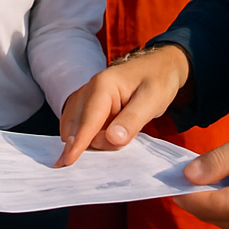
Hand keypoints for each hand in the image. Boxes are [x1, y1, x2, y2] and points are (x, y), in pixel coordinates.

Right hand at [55, 45, 190, 166]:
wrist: (161, 66)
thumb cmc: (158, 80)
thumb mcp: (152, 100)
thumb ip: (133, 120)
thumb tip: (112, 139)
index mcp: (103, 85)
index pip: (87, 119)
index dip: (78, 143)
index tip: (67, 162)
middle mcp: (90, 89)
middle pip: (77, 124)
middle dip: (90, 143)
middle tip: (118, 145)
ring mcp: (88, 96)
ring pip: (75, 125)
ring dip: (89, 140)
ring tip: (114, 140)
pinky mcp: (90, 104)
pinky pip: (81, 124)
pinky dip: (87, 136)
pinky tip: (102, 140)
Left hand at [176, 122, 228, 228]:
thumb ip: (218, 160)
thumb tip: (187, 175)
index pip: (206, 206)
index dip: (183, 193)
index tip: (165, 178)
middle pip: (213, 217)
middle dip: (194, 196)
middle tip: (181, 172)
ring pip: (224, 223)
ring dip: (210, 202)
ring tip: (203, 175)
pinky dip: (226, 208)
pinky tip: (225, 186)